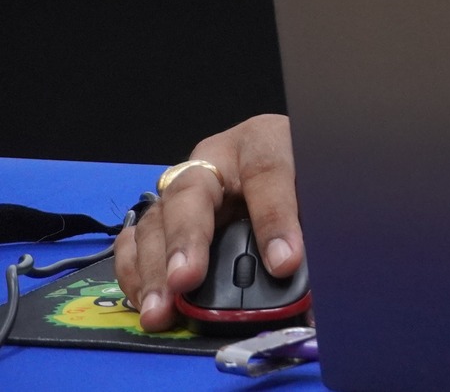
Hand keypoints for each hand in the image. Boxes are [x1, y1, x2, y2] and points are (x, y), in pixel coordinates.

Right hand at [113, 115, 301, 330]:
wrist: (279, 153)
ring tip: (161, 310)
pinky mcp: (165, 215)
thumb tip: (309, 265)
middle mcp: (213, 160)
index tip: (284, 262)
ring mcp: (183, 187)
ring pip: (157, 221)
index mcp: (261, 141)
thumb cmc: (297, 164)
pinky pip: (138, 240)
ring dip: (153, 269)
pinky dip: (135, 272)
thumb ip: (312, 216)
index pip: (267, 173)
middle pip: (191, 194)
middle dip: (186, 241)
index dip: (274, 219)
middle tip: (186, 281)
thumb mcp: (313, 179)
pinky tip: (145, 301)